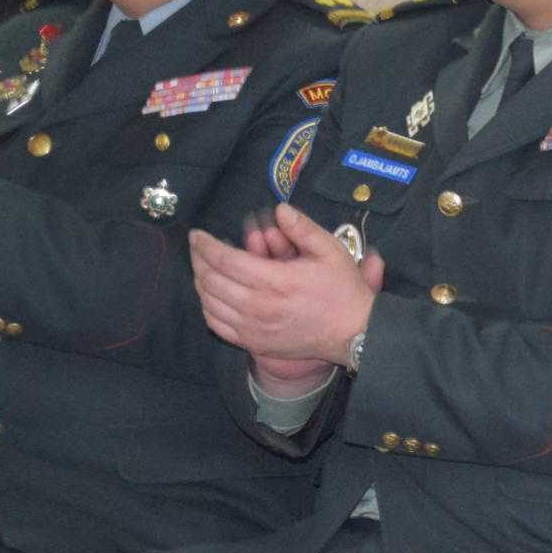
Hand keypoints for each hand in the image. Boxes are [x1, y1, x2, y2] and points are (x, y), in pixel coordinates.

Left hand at [189, 202, 382, 369]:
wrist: (354, 333)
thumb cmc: (342, 291)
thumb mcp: (331, 251)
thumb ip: (303, 228)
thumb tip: (280, 209)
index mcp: (275, 281)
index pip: (224, 260)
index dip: (205, 245)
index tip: (197, 234)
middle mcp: (258, 306)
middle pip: (210, 280)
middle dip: (198, 259)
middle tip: (197, 247)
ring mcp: (253, 328)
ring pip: (209, 303)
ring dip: (200, 282)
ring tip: (203, 268)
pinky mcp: (254, 343)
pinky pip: (217, 325)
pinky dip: (207, 307)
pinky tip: (211, 296)